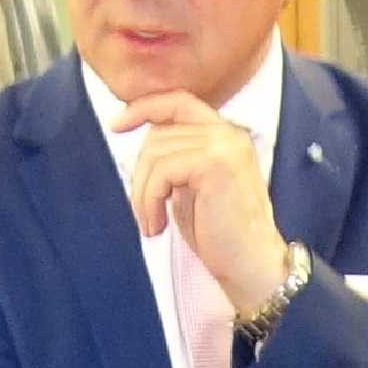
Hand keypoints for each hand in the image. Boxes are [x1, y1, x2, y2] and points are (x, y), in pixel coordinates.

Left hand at [116, 91, 290, 308]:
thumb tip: (141, 141)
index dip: (144, 107)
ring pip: (155, 154)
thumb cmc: (221, 234)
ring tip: (151, 223)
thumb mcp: (191, 187)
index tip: (116, 125)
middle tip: (144, 212)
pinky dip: (150, 200)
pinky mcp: (216, 163)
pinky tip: (157, 225)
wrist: (251, 265)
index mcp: (226, 135)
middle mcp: (229, 133)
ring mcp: (225, 145)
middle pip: (158, 134)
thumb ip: (175, 158)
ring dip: (143, 194)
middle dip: (140, 175)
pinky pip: (162, 172)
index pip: (178, 102)